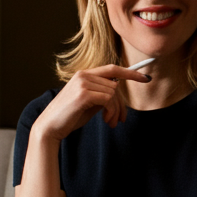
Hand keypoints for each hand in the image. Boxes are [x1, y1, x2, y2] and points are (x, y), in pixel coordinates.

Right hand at [33, 65, 150, 140]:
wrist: (50, 127)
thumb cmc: (70, 116)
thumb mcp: (89, 103)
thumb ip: (102, 94)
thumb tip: (118, 92)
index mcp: (84, 75)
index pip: (113, 69)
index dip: (131, 73)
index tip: (145, 78)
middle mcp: (84, 75)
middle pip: (116, 85)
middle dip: (121, 104)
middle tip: (121, 120)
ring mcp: (83, 83)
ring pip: (114, 93)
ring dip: (116, 111)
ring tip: (111, 123)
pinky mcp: (84, 93)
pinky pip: (109, 100)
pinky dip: (111, 111)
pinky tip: (106, 120)